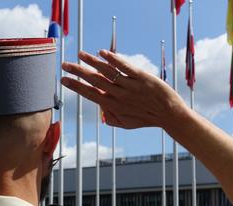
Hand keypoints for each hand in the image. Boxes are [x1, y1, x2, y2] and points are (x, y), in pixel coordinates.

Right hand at [60, 50, 187, 128]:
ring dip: (92, 62)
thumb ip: (109, 117)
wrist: (169, 114)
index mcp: (112, 106)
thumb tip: (100, 108)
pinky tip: (103, 53)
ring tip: (80, 55)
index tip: (63, 79)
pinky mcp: (141, 77)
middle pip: (94, 81)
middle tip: (64, 64)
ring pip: (107, 72)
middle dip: (78, 72)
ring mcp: (129, 86)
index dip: (76, 86)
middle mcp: (118, 95)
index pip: (89, 94)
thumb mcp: (125, 124)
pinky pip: (125, 67)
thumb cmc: (146, 119)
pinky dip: (114, 60)